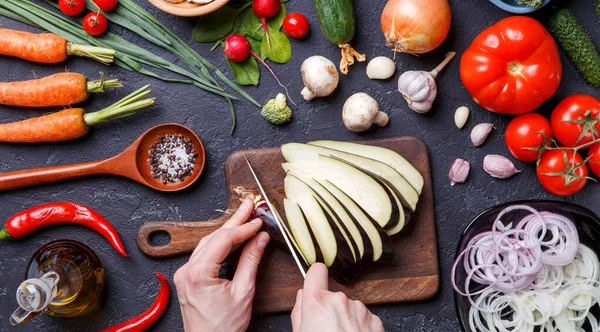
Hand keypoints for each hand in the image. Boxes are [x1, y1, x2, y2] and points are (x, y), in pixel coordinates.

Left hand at [174, 198, 269, 331]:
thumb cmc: (223, 328)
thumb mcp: (243, 292)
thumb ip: (251, 261)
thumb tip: (260, 239)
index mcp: (198, 274)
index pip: (223, 240)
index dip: (243, 227)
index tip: (258, 220)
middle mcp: (187, 271)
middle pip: (214, 237)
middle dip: (235, 221)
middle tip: (249, 205)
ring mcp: (185, 274)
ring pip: (208, 242)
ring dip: (227, 230)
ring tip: (244, 217)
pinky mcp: (188, 278)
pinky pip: (204, 253)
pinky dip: (220, 243)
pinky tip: (232, 236)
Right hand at [291, 263, 383, 331]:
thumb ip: (299, 313)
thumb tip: (302, 297)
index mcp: (317, 302)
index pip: (315, 271)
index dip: (314, 278)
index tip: (314, 282)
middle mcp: (339, 300)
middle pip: (331, 295)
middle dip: (328, 309)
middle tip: (325, 330)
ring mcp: (359, 309)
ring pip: (348, 307)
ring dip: (345, 319)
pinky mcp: (375, 320)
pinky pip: (362, 317)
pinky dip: (359, 327)